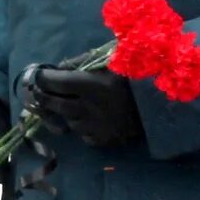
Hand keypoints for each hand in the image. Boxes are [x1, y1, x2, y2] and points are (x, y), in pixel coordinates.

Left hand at [26, 65, 143, 148]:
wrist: (163, 103)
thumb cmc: (136, 75)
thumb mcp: (111, 60)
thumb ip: (83, 61)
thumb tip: (59, 67)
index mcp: (91, 84)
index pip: (55, 82)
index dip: (43, 78)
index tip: (37, 75)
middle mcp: (89, 107)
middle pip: (55, 104)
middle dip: (43, 97)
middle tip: (37, 91)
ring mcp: (95, 126)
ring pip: (68, 120)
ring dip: (63, 112)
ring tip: (65, 103)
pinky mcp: (104, 140)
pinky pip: (83, 135)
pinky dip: (80, 126)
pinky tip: (85, 118)